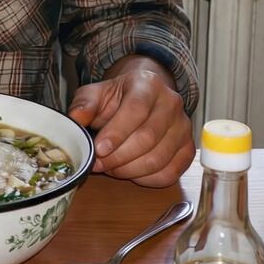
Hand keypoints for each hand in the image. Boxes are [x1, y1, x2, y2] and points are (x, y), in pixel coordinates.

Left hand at [67, 56, 194, 186]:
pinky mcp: (187, 148)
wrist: (143, 97)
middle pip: (148, 137)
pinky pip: (170, 173)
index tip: (99, 149)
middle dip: (119, 156)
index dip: (117, 133)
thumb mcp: (96, 94)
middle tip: (99, 164)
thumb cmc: (118, 97)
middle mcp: (171, 103)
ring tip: (110, 168)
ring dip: (130, 170)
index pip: (136, 110)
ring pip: (159, 158)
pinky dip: (147, 179)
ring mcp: (183, 127)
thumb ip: (84, 104)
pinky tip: (130, 173)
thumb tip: (75, 119)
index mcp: (148, 84)